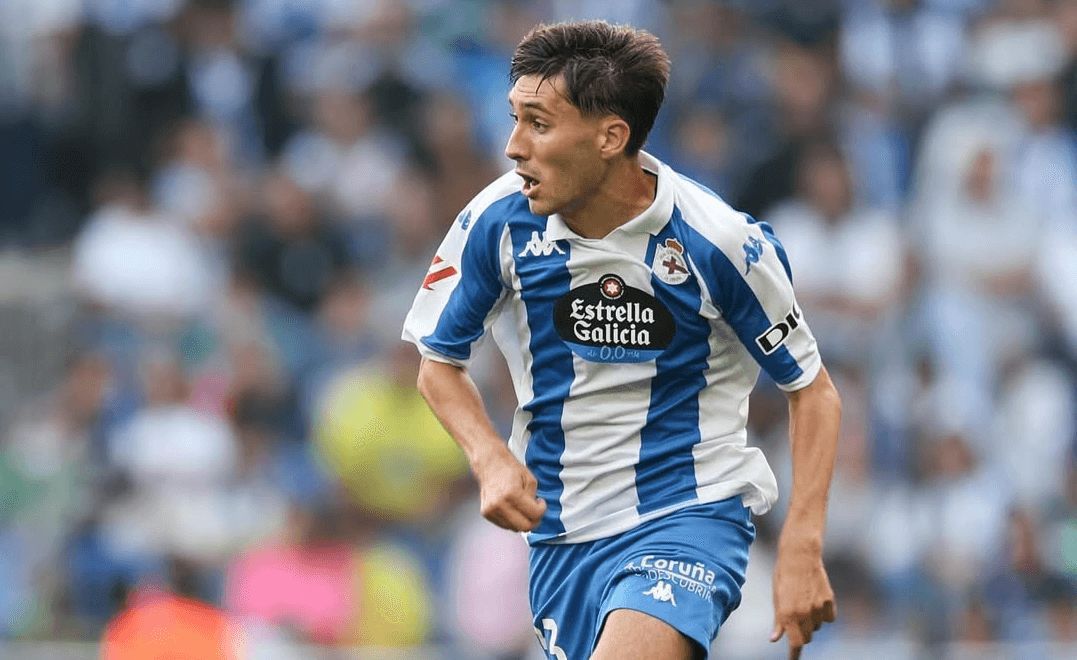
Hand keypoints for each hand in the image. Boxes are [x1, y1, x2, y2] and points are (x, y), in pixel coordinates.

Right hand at [473, 446, 545, 531]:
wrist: (489, 463)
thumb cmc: (511, 469)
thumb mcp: (530, 479)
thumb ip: (534, 498)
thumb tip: (535, 514)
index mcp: (512, 493)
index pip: (534, 514)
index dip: (542, 510)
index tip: (541, 502)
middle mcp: (499, 504)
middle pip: (524, 527)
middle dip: (534, 520)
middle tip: (535, 511)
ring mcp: (491, 510)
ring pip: (514, 528)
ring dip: (522, 520)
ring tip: (522, 507)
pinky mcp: (486, 513)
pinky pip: (505, 525)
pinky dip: (512, 520)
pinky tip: (513, 508)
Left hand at [770, 536, 835, 658]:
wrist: (799, 556)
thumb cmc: (783, 576)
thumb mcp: (776, 598)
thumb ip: (778, 620)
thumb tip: (775, 639)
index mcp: (787, 613)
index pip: (795, 643)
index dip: (794, 654)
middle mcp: (804, 613)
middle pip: (806, 638)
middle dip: (801, 634)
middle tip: (796, 619)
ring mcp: (818, 607)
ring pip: (817, 627)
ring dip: (811, 622)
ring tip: (804, 602)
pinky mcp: (829, 601)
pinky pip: (829, 618)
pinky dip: (824, 614)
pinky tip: (816, 600)